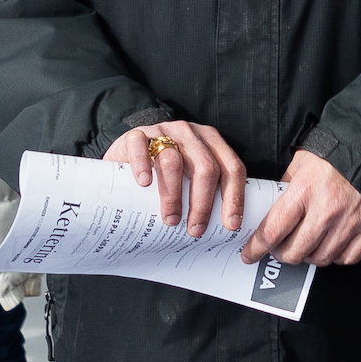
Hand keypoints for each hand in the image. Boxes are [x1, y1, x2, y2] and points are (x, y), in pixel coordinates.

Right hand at [105, 120, 245, 237]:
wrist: (126, 157)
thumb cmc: (165, 174)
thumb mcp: (191, 178)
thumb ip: (209, 193)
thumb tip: (228, 230)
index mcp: (211, 142)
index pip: (232, 168)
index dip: (234, 197)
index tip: (230, 225)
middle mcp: (190, 133)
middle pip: (206, 168)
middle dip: (203, 204)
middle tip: (195, 230)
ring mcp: (162, 131)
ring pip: (173, 161)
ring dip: (173, 195)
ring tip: (171, 219)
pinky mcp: (136, 134)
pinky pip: (141, 146)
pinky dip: (143, 166)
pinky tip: (144, 184)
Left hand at [242, 149, 360, 268]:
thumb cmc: (334, 156)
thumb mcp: (301, 164)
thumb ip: (284, 188)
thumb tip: (269, 210)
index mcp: (305, 190)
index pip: (273, 230)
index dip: (257, 248)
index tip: (249, 254)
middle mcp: (327, 210)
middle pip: (295, 252)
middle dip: (282, 254)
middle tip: (280, 249)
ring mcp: (350, 222)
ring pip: (320, 258)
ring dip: (309, 256)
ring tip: (306, 246)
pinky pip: (347, 258)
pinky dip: (336, 256)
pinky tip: (331, 244)